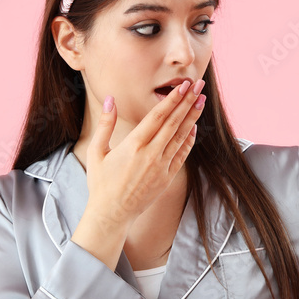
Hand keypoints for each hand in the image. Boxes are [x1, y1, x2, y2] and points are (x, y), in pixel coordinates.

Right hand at [85, 79, 206, 227]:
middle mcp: (151, 154)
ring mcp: (162, 166)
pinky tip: (194, 127)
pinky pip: (182, 154)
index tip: (183, 86)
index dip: (172, 99)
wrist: (112, 213)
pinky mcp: (167, 177)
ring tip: (201, 100)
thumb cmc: (101, 183)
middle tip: (198, 85)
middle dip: (188, 102)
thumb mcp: (97, 151)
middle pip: (174, 123)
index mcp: (134, 145)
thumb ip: (106, 124)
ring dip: (193, 117)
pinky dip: (190, 140)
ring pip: (181, 137)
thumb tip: (110, 99)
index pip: (158, 116)